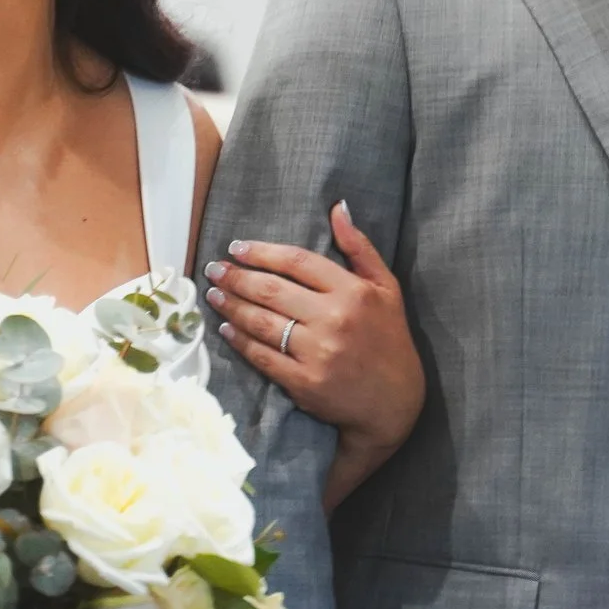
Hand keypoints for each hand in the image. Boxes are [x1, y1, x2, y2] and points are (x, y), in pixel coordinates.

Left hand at [209, 203, 423, 466]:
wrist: (395, 401)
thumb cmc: (389, 337)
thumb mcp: (386, 287)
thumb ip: (360, 247)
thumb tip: (338, 207)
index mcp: (353, 291)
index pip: (297, 262)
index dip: (262, 252)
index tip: (237, 248)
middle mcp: (334, 319)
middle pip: (272, 290)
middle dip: (237, 277)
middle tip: (215, 269)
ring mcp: (317, 353)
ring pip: (262, 322)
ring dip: (232, 306)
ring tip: (214, 294)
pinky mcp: (304, 382)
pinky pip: (262, 357)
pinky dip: (240, 341)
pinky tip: (226, 328)